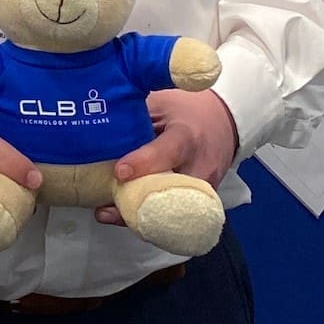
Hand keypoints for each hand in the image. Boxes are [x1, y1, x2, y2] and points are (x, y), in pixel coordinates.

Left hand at [94, 89, 237, 224]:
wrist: (223, 124)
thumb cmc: (185, 112)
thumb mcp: (161, 104)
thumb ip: (135, 117)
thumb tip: (100, 130)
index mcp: (187, 136)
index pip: (167, 153)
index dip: (143, 164)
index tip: (119, 172)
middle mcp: (199, 168)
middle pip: (169, 194)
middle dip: (137, 204)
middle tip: (104, 209)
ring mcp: (203, 191)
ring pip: (171, 213)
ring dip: (140, 217)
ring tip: (108, 215)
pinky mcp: (202, 205)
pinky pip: (175, 217)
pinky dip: (152, 219)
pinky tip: (127, 217)